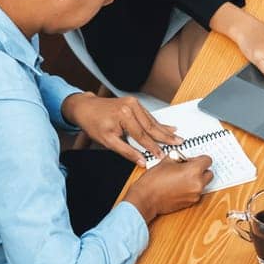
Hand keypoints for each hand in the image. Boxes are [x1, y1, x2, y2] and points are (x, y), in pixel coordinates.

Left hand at [61, 92, 180, 164]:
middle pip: (151, 126)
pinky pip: (148, 115)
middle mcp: (131, 107)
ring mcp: (133, 103)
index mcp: (124, 115)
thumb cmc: (93, 123)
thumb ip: (126, 151)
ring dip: (164, 130)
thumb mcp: (107, 141)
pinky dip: (157, 123)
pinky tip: (167, 127)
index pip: (142, 135)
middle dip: (165, 137)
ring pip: (152, 120)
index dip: (153, 147)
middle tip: (178, 143)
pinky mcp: (134, 103)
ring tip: (176, 137)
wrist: (85, 108)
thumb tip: (140, 161)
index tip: (161, 155)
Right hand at [123, 155, 215, 221]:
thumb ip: (179, 157)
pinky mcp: (191, 202)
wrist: (146, 199)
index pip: (208, 160)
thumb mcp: (166, 161)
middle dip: (200, 170)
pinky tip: (178, 186)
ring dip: (196, 180)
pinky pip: (196, 192)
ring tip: (181, 178)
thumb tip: (183, 158)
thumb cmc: (153, 181)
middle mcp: (197, 183)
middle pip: (209, 173)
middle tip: (188, 168)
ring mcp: (195, 194)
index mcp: (194, 170)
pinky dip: (191, 189)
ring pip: (203, 184)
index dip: (199, 159)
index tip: (192, 160)